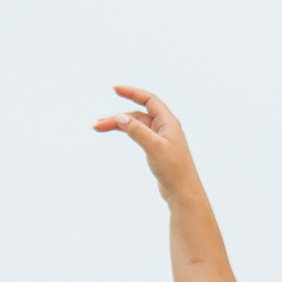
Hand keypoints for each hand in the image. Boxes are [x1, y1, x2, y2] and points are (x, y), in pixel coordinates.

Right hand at [95, 82, 197, 197]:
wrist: (182, 192)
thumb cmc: (174, 170)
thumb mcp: (154, 147)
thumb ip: (137, 131)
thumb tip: (120, 116)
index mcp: (168, 122)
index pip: (148, 100)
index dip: (132, 92)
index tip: (115, 89)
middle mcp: (165, 127)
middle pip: (137, 114)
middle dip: (118, 116)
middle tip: (98, 123)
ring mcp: (160, 138)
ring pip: (136, 125)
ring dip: (119, 125)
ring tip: (99, 127)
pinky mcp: (156, 148)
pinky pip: (138, 134)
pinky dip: (127, 132)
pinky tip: (118, 131)